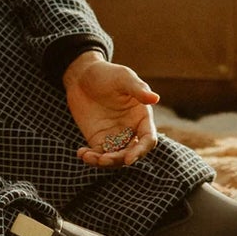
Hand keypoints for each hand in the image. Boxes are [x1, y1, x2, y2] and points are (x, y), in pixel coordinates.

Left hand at [64, 52, 160, 167]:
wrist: (82, 76)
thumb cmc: (107, 73)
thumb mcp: (123, 78)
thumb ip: (138, 89)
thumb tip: (155, 98)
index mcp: (141, 116)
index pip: (147, 139)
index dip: (141, 150)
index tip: (129, 159)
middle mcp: (131, 129)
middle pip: (130, 152)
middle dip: (119, 159)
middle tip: (103, 160)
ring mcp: (114, 136)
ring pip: (114, 157)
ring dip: (103, 162)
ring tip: (89, 156)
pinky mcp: (98, 139)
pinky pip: (98, 154)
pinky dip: (91, 158)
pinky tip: (81, 153)